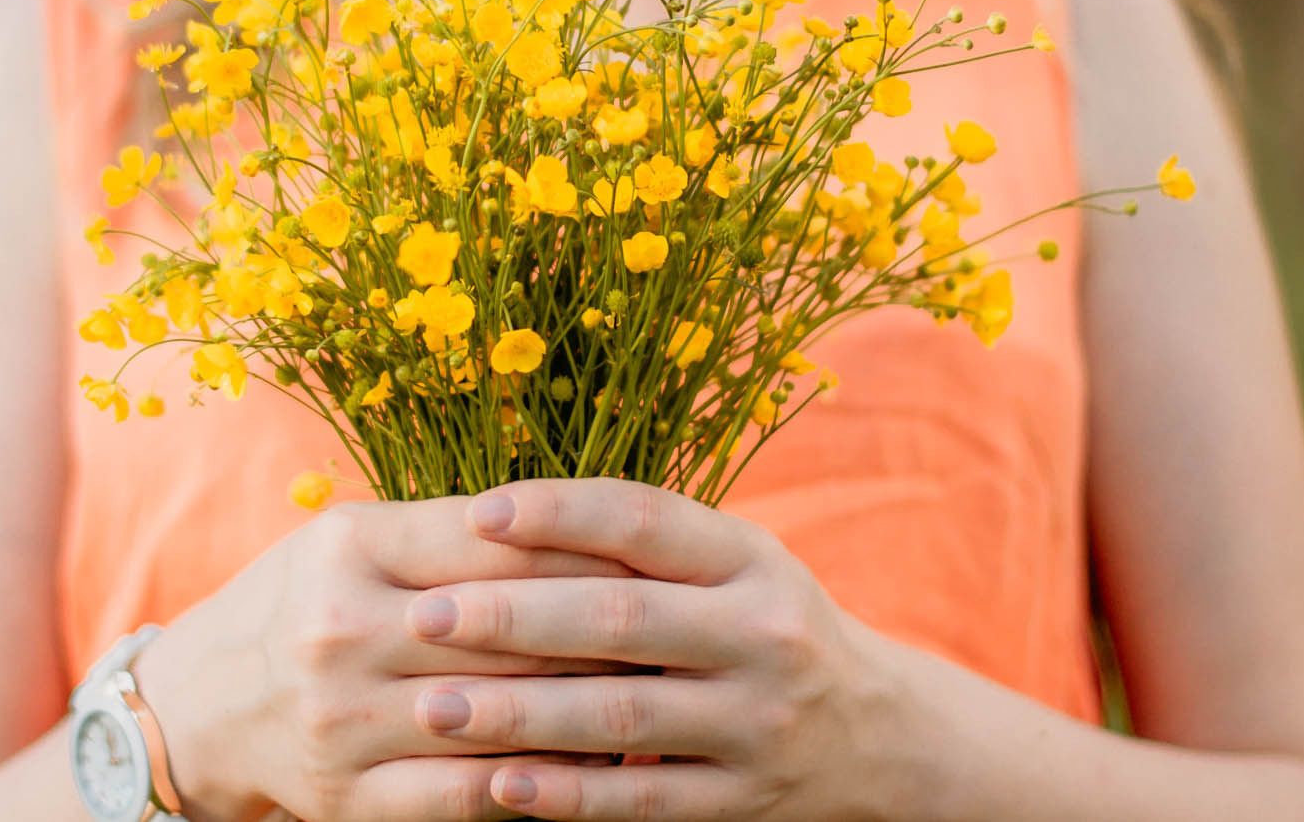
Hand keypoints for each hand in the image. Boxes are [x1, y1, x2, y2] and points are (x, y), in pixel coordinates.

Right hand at [133, 496, 636, 821]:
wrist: (202, 706)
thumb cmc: (308, 598)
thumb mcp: (358, 538)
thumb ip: (456, 530)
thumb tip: (586, 527)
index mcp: (349, 547)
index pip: (497, 544)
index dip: (589, 553)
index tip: (660, 563)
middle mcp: (339, 630)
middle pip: (510, 632)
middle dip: (608, 636)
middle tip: (685, 633)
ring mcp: (342, 722)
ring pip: (503, 715)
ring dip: (592, 710)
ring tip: (663, 695)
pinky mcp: (351, 799)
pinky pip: (474, 794)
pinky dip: (545, 780)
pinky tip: (598, 765)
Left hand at [400, 478, 902, 820]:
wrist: (879, 734)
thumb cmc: (759, 623)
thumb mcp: (729, 564)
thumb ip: (635, 542)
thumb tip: (487, 517)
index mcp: (747, 558)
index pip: (644, 519)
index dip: (558, 511)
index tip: (474, 514)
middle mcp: (759, 633)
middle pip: (622, 618)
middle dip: (513, 616)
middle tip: (424, 616)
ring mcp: (756, 722)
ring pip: (622, 715)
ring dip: (519, 713)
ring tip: (434, 707)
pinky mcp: (745, 800)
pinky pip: (645, 799)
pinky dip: (570, 794)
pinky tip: (500, 784)